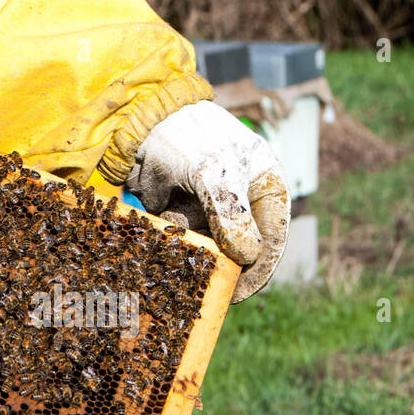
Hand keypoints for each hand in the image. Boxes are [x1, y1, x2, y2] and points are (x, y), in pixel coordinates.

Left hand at [126, 101, 288, 301]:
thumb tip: (248, 256)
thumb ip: (231, 214)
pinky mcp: (184, 211)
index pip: (273, 236)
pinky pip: (186, 238)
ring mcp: (212, 207)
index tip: (240, 292)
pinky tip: (164, 210)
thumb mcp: (212, 173)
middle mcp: (242, 199)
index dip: (260, 268)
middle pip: (242, 247)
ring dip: (195, 243)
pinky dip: (175, 233)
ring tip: (176, 215)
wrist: (139, 122)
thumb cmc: (186, 137)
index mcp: (264, 183)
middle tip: (207, 280)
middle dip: (223, 261)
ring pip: (211, 246)